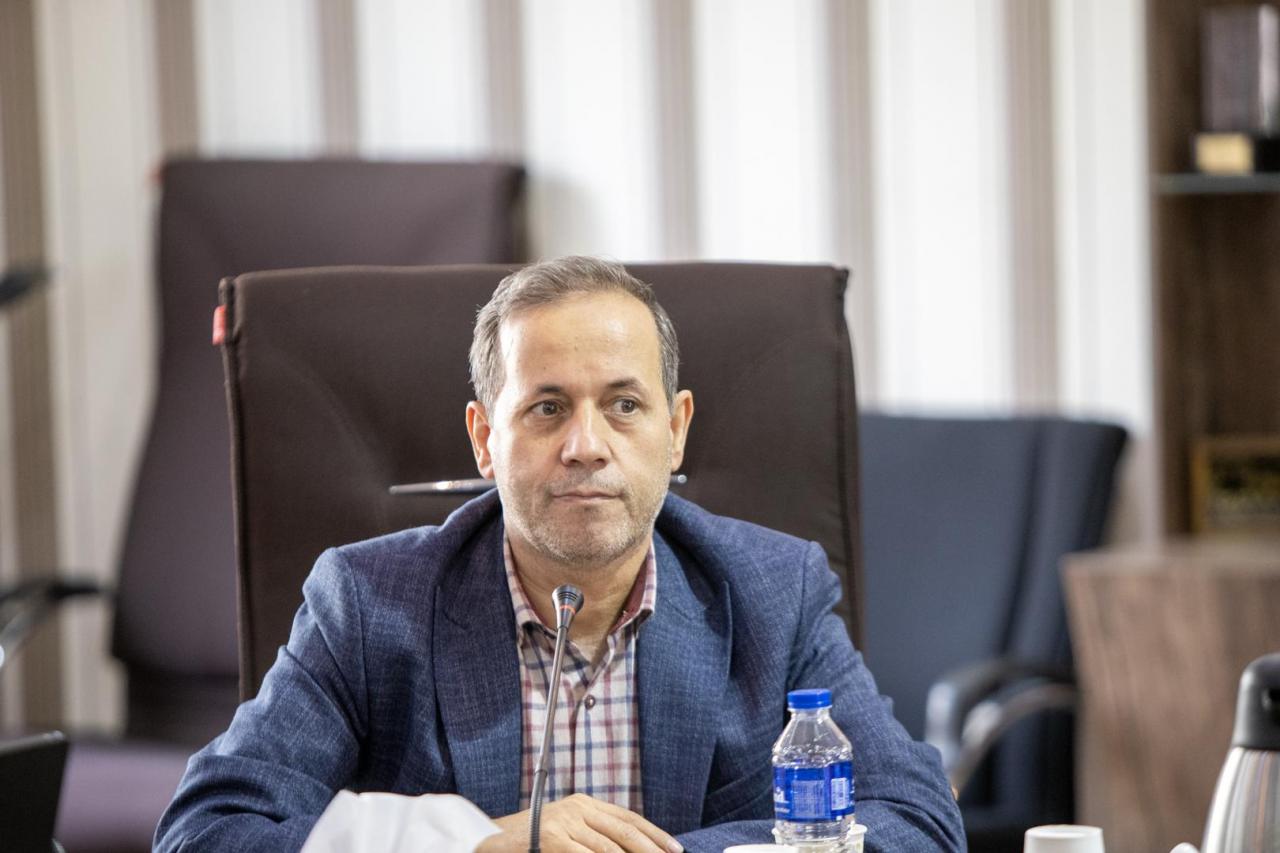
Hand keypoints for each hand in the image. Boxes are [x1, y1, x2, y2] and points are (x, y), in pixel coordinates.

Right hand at [475, 793, 682, 852]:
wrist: (490, 841)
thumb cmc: (529, 843)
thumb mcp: (566, 832)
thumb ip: (593, 837)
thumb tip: (628, 850)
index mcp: (584, 803)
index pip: (628, 818)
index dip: (654, 834)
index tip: (674, 849)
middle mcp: (577, 808)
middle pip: (624, 830)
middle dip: (650, 849)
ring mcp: (565, 821)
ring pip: (609, 847)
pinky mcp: (552, 838)